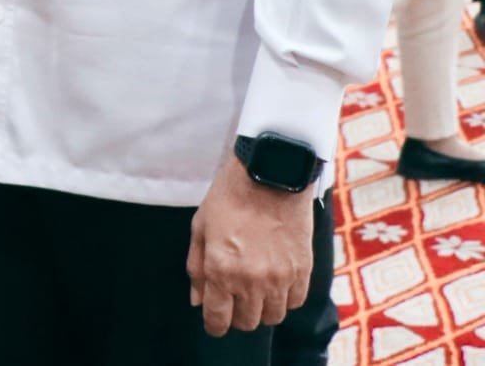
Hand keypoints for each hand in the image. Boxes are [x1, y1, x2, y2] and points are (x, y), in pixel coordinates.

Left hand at [187, 156, 312, 334]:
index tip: (214, 323)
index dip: (214, 325)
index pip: (218, 319)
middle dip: (236, 315)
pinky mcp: (303, 271)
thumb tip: (198, 301)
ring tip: (254, 288)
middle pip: (247, 322)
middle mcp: (251, 281)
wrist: (270, 175)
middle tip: (233, 298)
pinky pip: (294, 302)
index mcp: (221, 270)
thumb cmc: (228, 198)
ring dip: (261, 308)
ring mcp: (280, 278)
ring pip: (272, 316)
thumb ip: (197, 268)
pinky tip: (275, 281)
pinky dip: (284, 298)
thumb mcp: (200, 228)